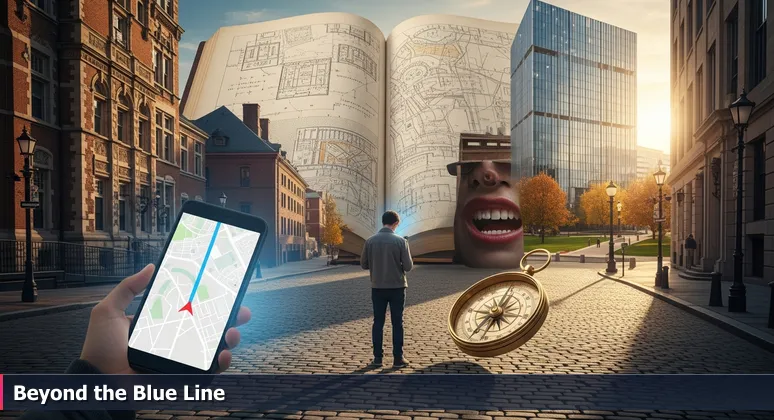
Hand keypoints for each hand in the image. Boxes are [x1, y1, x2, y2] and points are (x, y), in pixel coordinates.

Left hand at [80, 264, 250, 373]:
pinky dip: (221, 362)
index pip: (191, 308)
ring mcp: (181, 358)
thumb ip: (128, 288)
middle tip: (240, 310)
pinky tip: (222, 354)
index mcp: (162, 323)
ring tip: (231, 332)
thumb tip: (150, 267)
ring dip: (230, 338)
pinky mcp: (182, 376)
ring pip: (214, 346)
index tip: (223, 289)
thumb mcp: (109, 311)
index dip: (210, 300)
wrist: (97, 381)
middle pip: (210, 326)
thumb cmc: (99, 350)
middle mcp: (175, 340)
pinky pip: (208, 370)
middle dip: (231, 317)